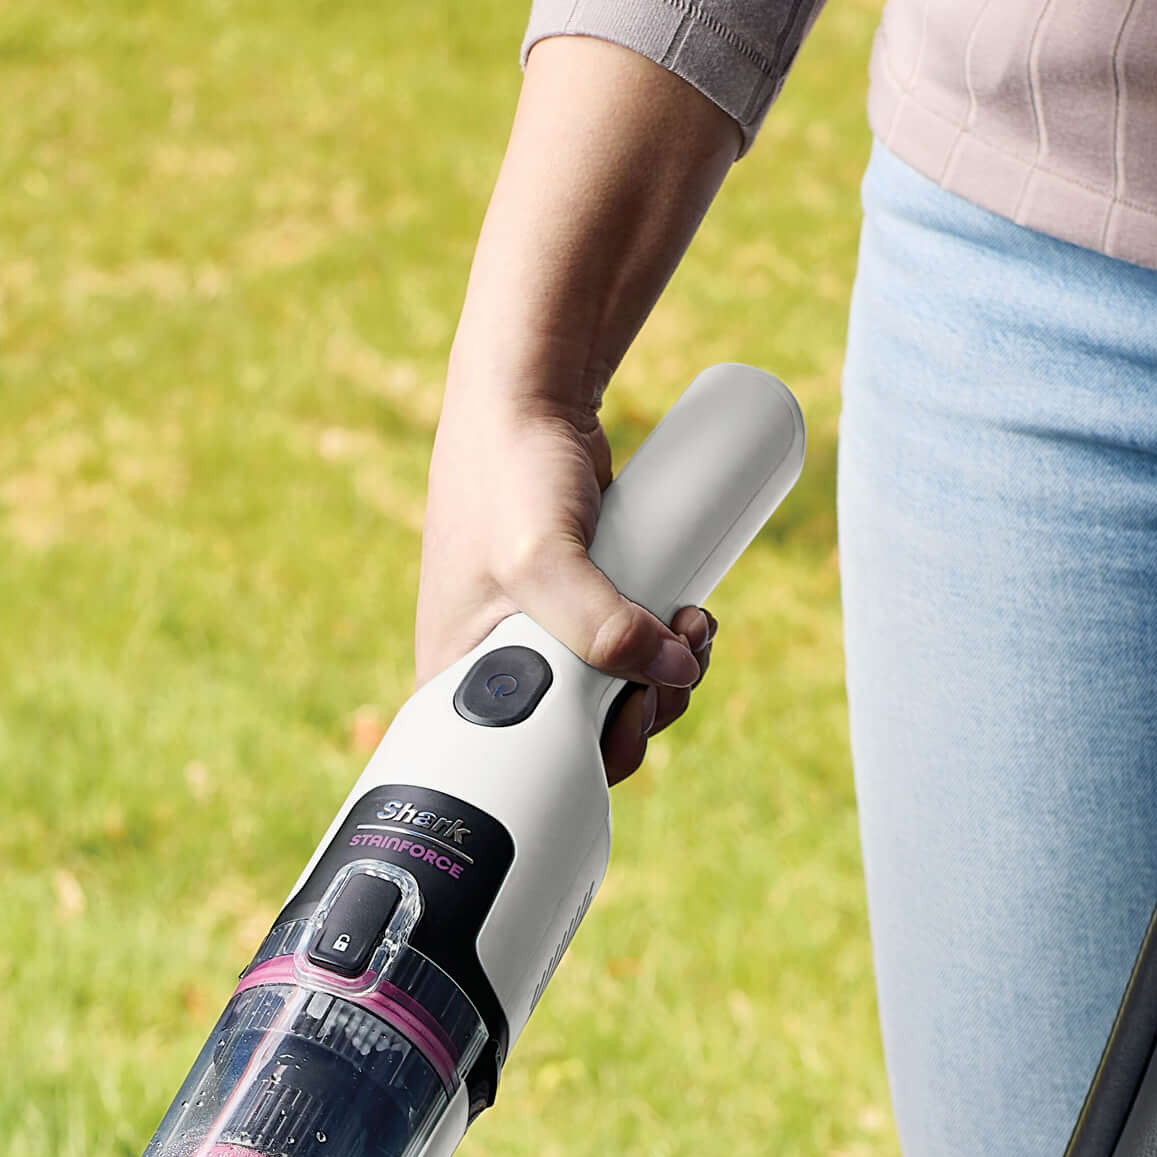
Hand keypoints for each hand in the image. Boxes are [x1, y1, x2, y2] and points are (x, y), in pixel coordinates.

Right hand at [421, 398, 712, 780]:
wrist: (529, 394)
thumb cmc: (508, 471)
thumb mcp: (542, 558)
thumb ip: (600, 627)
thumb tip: (673, 676)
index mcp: (459, 684)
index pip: (528, 762)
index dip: (594, 754)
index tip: (636, 708)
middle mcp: (496, 668)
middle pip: (586, 731)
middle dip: (648, 702)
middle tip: (684, 660)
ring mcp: (541, 635)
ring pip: (616, 688)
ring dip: (671, 671)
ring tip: (697, 624)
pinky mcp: (580, 602)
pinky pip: (628, 646)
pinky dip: (666, 642)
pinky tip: (692, 618)